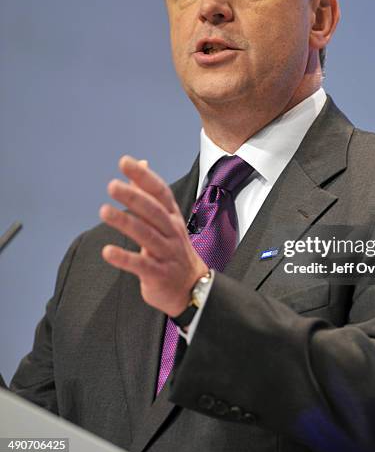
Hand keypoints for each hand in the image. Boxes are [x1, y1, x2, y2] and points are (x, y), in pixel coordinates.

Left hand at [99, 155, 208, 316]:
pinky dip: (124, 258)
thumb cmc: (174, 250)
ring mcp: (166, 253)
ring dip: (125, 222)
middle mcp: (171, 232)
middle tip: (112, 185)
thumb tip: (141, 162)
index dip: (144, 176)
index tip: (125, 162)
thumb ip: (149, 193)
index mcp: (172, 217)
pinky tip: (107, 251)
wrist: (193, 289)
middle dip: (133, 197)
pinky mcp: (159, 274)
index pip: (160, 192)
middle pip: (153, 211)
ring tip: (104, 211)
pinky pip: (141, 265)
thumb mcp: (166, 221)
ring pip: (146, 235)